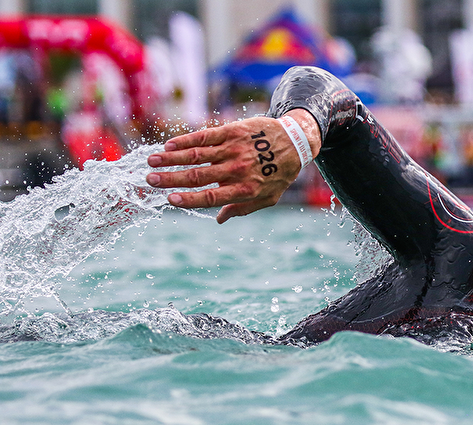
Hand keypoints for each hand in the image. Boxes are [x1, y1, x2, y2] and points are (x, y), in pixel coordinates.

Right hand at [146, 109, 320, 223]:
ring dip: (171, 158)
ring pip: (197, 155)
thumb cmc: (279, 173)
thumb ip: (243, 209)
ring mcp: (234, 149)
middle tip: (150, 180)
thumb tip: (219, 219)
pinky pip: (205, 136)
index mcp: (245, 189)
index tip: (170, 200)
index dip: (190, 199)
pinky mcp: (233, 131)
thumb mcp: (268, 197)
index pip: (212, 197)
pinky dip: (186, 140)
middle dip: (171, 179)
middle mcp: (238, 169)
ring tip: (151, 161)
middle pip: (198, 176)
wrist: (295, 141)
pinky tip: (169, 145)